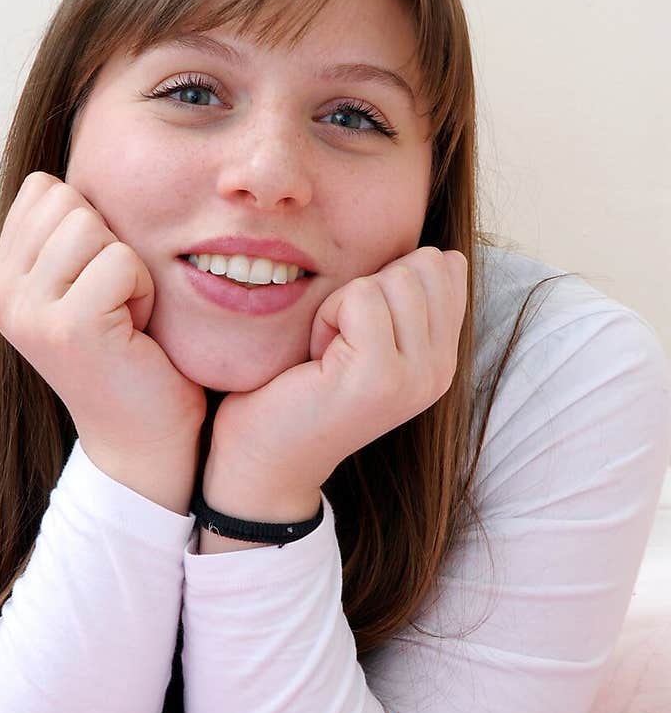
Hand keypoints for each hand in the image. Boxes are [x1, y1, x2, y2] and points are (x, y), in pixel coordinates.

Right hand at [0, 172, 206, 458]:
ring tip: (125, 317)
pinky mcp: (68, 328)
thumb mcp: (87, 279)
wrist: (144, 438)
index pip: (45, 187)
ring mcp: (29, 311)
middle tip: (117, 304)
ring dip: (131, 268)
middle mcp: (2, 292)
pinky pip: (122, 260)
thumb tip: (62, 168)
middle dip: (112, 243)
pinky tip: (135, 332)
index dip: (93, 223)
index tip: (101, 282)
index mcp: (2, 274)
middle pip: (70, 199)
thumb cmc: (132, 351)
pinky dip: (144, 291)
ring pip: (94, 225)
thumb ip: (67, 228)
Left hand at [209, 247, 467, 488]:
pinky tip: (316, 357)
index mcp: (440, 358)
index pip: (447, 268)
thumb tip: (444, 253)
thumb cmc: (300, 387)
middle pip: (423, 265)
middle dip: (367, 286)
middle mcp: (440, 371)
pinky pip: (362, 296)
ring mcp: (415, 377)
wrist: (264, 459)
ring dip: (344, 302)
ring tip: (326, 351)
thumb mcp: (368, 335)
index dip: (388, 276)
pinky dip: (327, 316)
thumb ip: (404, 300)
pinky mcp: (380, 376)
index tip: (356, 326)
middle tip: (338, 339)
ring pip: (394, 277)